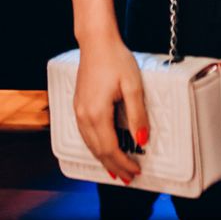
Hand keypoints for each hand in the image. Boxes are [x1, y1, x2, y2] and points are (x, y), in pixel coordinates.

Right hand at [73, 36, 149, 183]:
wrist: (96, 42)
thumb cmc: (116, 59)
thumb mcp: (133, 86)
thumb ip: (137, 114)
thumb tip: (142, 139)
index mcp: (97, 114)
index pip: (110, 149)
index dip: (123, 163)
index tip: (136, 171)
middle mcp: (83, 116)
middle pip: (98, 151)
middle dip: (114, 166)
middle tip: (130, 177)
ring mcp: (78, 111)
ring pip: (90, 145)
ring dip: (103, 159)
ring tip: (117, 169)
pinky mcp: (78, 106)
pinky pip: (85, 134)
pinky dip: (95, 146)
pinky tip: (102, 148)